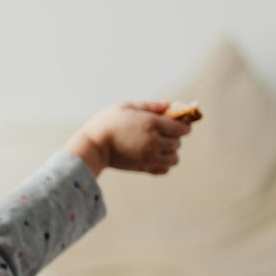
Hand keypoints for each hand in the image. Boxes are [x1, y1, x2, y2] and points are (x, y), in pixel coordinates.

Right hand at [65, 101, 192, 176]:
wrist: (92, 146)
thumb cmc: (106, 123)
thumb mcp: (127, 107)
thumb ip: (150, 106)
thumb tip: (169, 105)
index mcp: (152, 124)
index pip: (182, 128)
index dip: (183, 125)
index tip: (177, 123)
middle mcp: (154, 141)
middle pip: (178, 142)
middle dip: (174, 137)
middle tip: (163, 133)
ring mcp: (150, 157)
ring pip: (174, 158)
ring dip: (170, 152)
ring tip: (159, 147)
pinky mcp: (143, 168)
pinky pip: (164, 170)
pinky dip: (164, 165)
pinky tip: (154, 157)